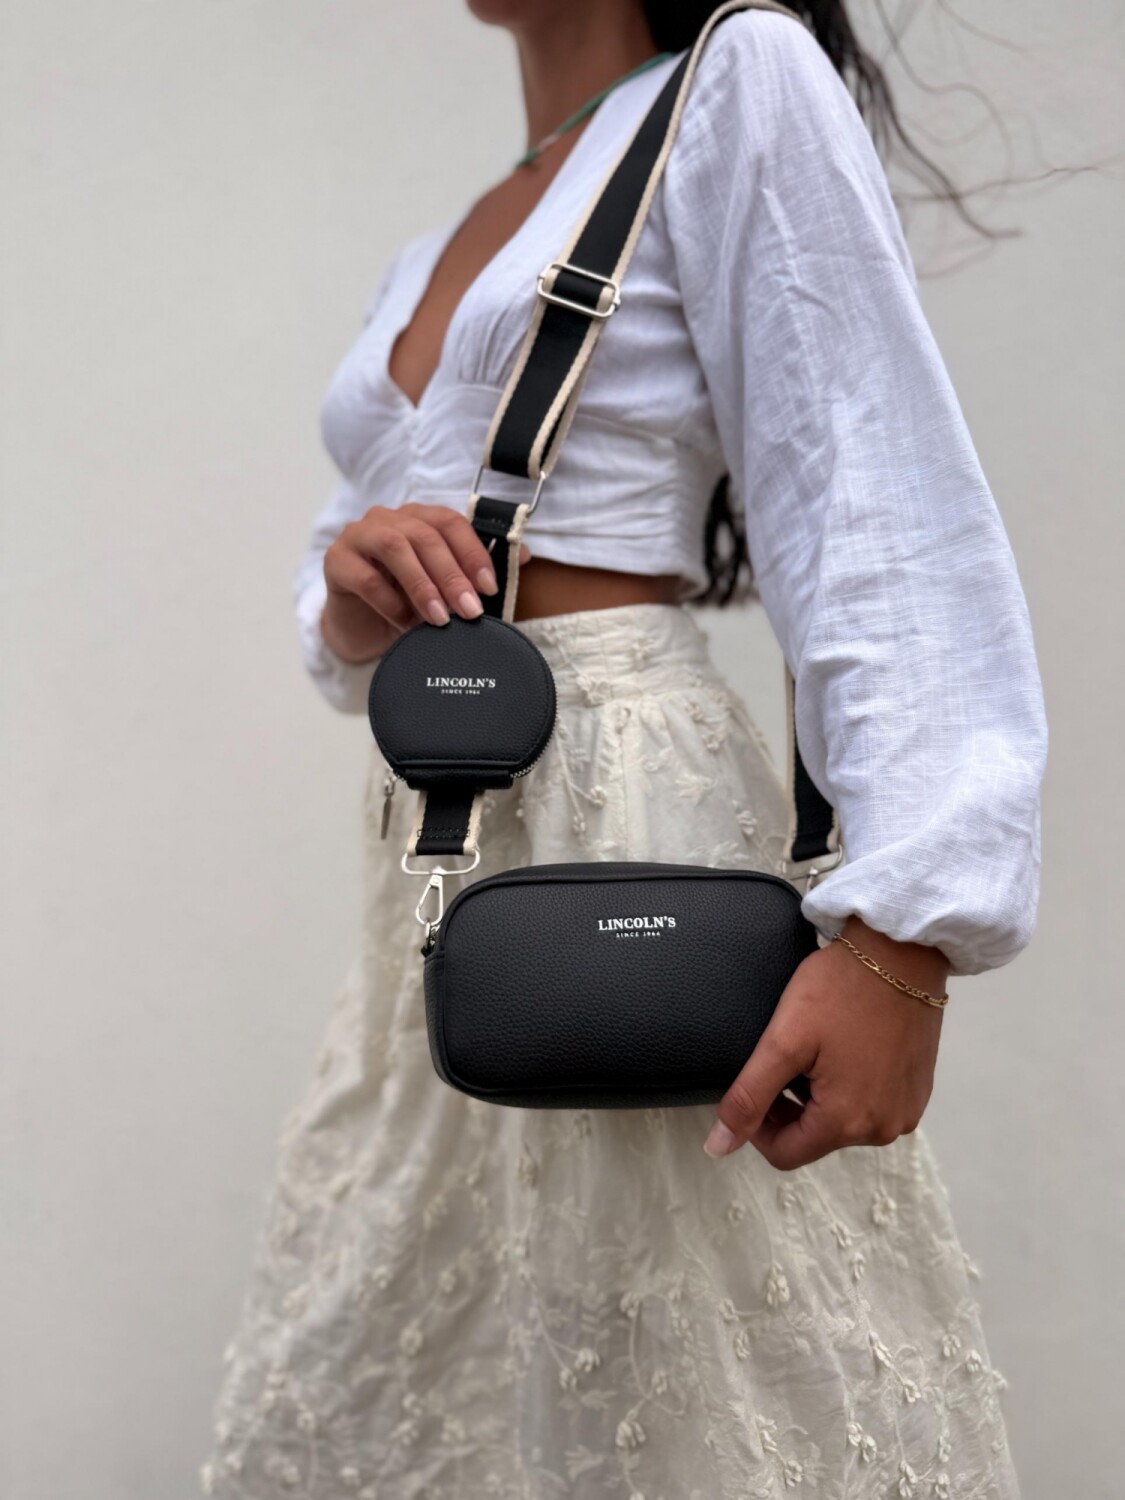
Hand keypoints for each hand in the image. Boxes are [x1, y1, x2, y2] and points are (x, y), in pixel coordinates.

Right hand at [320, 501, 531, 662]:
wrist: (360, 628)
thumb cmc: (406, 602)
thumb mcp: (443, 589)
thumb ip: (476, 571)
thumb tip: (524, 556)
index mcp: (417, 518)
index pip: (450, 522)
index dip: (473, 552)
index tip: (490, 587)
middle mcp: (387, 519)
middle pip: (424, 535)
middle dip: (452, 575)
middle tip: (470, 612)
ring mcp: (358, 536)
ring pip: (394, 547)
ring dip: (423, 585)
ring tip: (440, 619)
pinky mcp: (336, 562)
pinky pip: (365, 577)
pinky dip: (390, 603)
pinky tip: (406, 625)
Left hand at [703, 917, 948, 1169]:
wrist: (900, 950)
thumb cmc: (840, 989)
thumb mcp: (784, 1041)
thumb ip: (749, 1097)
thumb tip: (719, 1147)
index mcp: (848, 1123)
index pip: (785, 1154)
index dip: (758, 1125)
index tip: (754, 1084)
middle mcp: (884, 1128)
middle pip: (815, 1138)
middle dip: (790, 1108)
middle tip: (782, 1059)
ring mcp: (907, 1109)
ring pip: (843, 1122)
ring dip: (819, 1097)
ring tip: (814, 1050)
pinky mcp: (919, 1089)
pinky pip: (872, 1104)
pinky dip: (850, 1086)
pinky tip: (843, 1048)